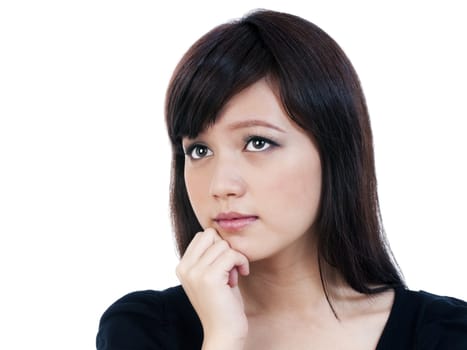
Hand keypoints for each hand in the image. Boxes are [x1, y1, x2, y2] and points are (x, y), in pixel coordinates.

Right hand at [176, 228, 249, 346]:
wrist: (223, 333)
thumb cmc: (222, 304)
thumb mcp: (210, 277)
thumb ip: (208, 256)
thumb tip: (219, 231)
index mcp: (182, 266)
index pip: (202, 236)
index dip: (218, 246)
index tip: (224, 265)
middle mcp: (185, 267)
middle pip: (211, 235)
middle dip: (226, 248)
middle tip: (230, 268)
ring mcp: (195, 272)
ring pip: (223, 244)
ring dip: (235, 257)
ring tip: (234, 275)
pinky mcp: (209, 278)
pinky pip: (232, 254)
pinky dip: (242, 262)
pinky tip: (242, 275)